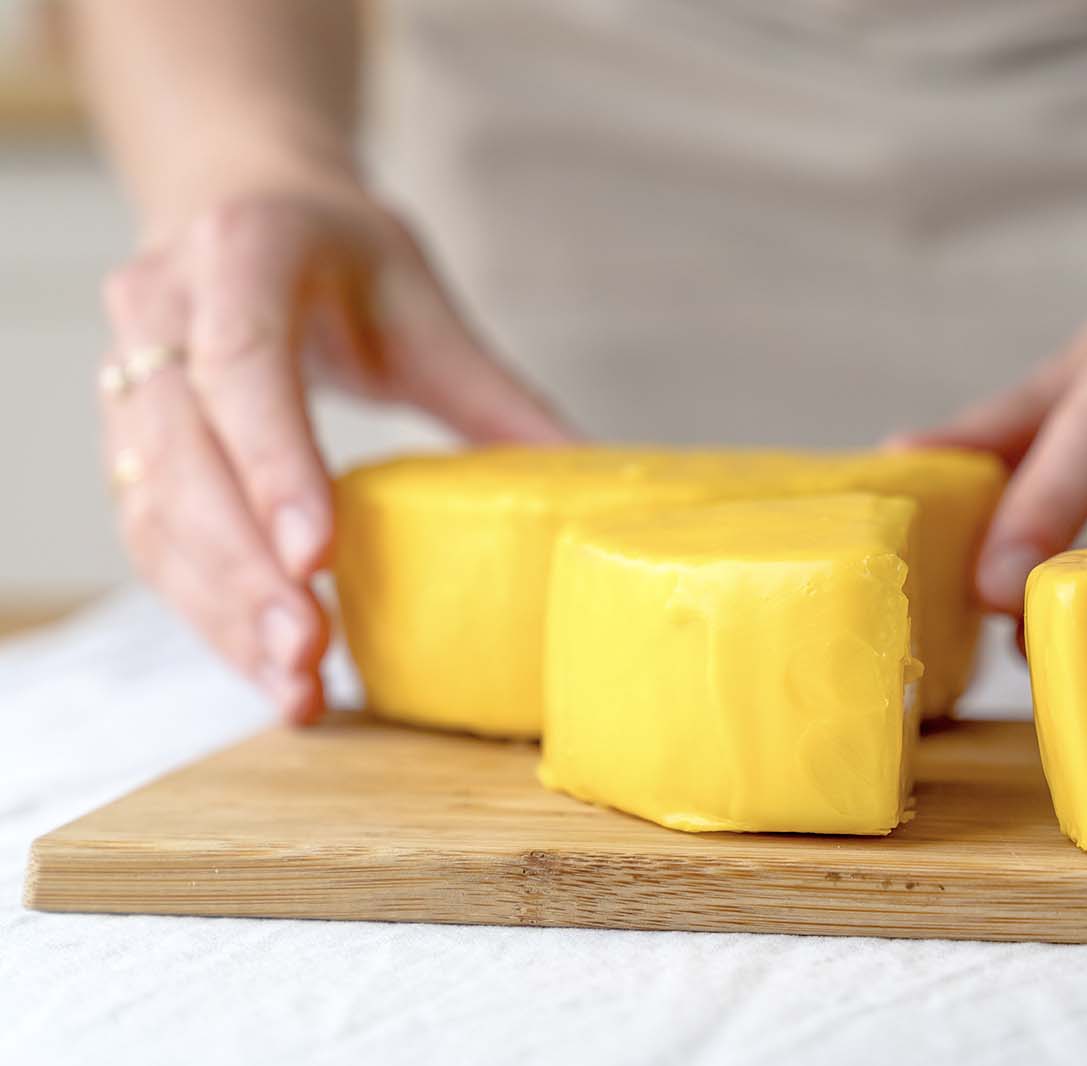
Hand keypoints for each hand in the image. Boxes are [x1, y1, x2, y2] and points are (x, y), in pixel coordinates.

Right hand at [99, 178, 571, 722]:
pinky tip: (262, 666)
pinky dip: (205, 609)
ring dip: (220, 609)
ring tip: (294, 689)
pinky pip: (151, 536)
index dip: (274, 463)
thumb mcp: (424, 304)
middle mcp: (160, 311)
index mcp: (242, 253)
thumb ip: (494, 394)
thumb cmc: (342, 254)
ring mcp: (126, 377)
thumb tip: (590, 478)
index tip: (316, 556)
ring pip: (154, 510)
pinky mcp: (125, 440)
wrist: (241, 203)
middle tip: (308, 654)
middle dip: (245, 567)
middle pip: (186, 456)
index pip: (244, 366)